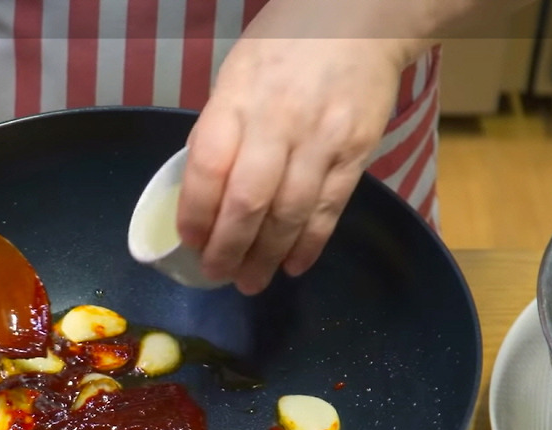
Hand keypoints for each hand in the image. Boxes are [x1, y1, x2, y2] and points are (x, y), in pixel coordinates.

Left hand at [177, 34, 412, 294]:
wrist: (363, 17)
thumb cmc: (286, 45)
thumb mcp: (237, 74)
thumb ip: (221, 128)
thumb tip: (202, 190)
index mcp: (238, 98)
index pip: (208, 169)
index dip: (195, 213)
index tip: (189, 240)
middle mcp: (278, 121)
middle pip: (248, 202)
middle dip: (228, 248)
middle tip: (216, 273)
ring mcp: (321, 139)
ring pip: (289, 215)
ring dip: (266, 256)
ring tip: (250, 281)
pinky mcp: (356, 153)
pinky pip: (328, 209)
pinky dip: (309, 244)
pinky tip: (293, 265)